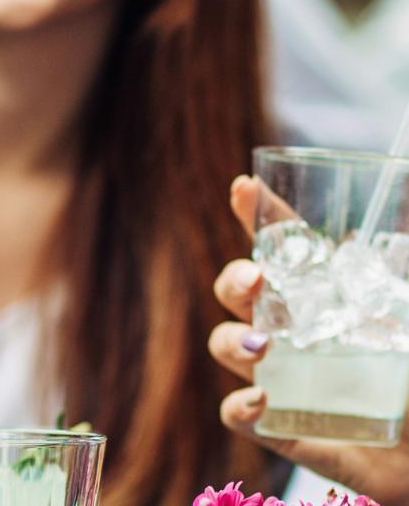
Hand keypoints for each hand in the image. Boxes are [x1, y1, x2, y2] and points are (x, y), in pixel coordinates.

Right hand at [209, 175, 408, 502]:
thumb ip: (400, 283)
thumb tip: (401, 243)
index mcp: (322, 298)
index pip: (282, 248)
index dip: (257, 215)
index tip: (244, 188)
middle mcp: (291, 331)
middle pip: (237, 293)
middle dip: (233, 280)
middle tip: (255, 280)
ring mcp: (281, 379)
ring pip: (227, 346)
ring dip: (232, 341)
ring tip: (262, 347)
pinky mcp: (282, 430)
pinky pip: (238, 415)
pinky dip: (240, 407)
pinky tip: (260, 399)